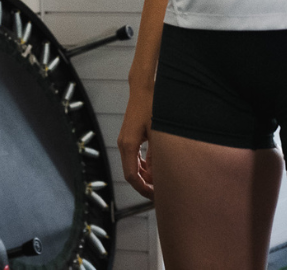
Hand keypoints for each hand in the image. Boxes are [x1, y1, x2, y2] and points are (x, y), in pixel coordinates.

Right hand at [117, 85, 154, 199]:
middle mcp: (124, 144)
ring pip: (134, 165)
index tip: (155, 197)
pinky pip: (135, 157)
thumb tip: (161, 174)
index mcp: (129, 145)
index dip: (142, 190)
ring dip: (147, 175)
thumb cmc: (151, 106)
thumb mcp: (159, 132)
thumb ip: (158, 154)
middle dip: (146, 184)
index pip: (131, 176)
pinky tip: (157, 165)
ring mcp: (126, 140)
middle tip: (162, 193)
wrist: (143, 89)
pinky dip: (145, 164)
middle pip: (132, 173)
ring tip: (162, 180)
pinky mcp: (130, 136)